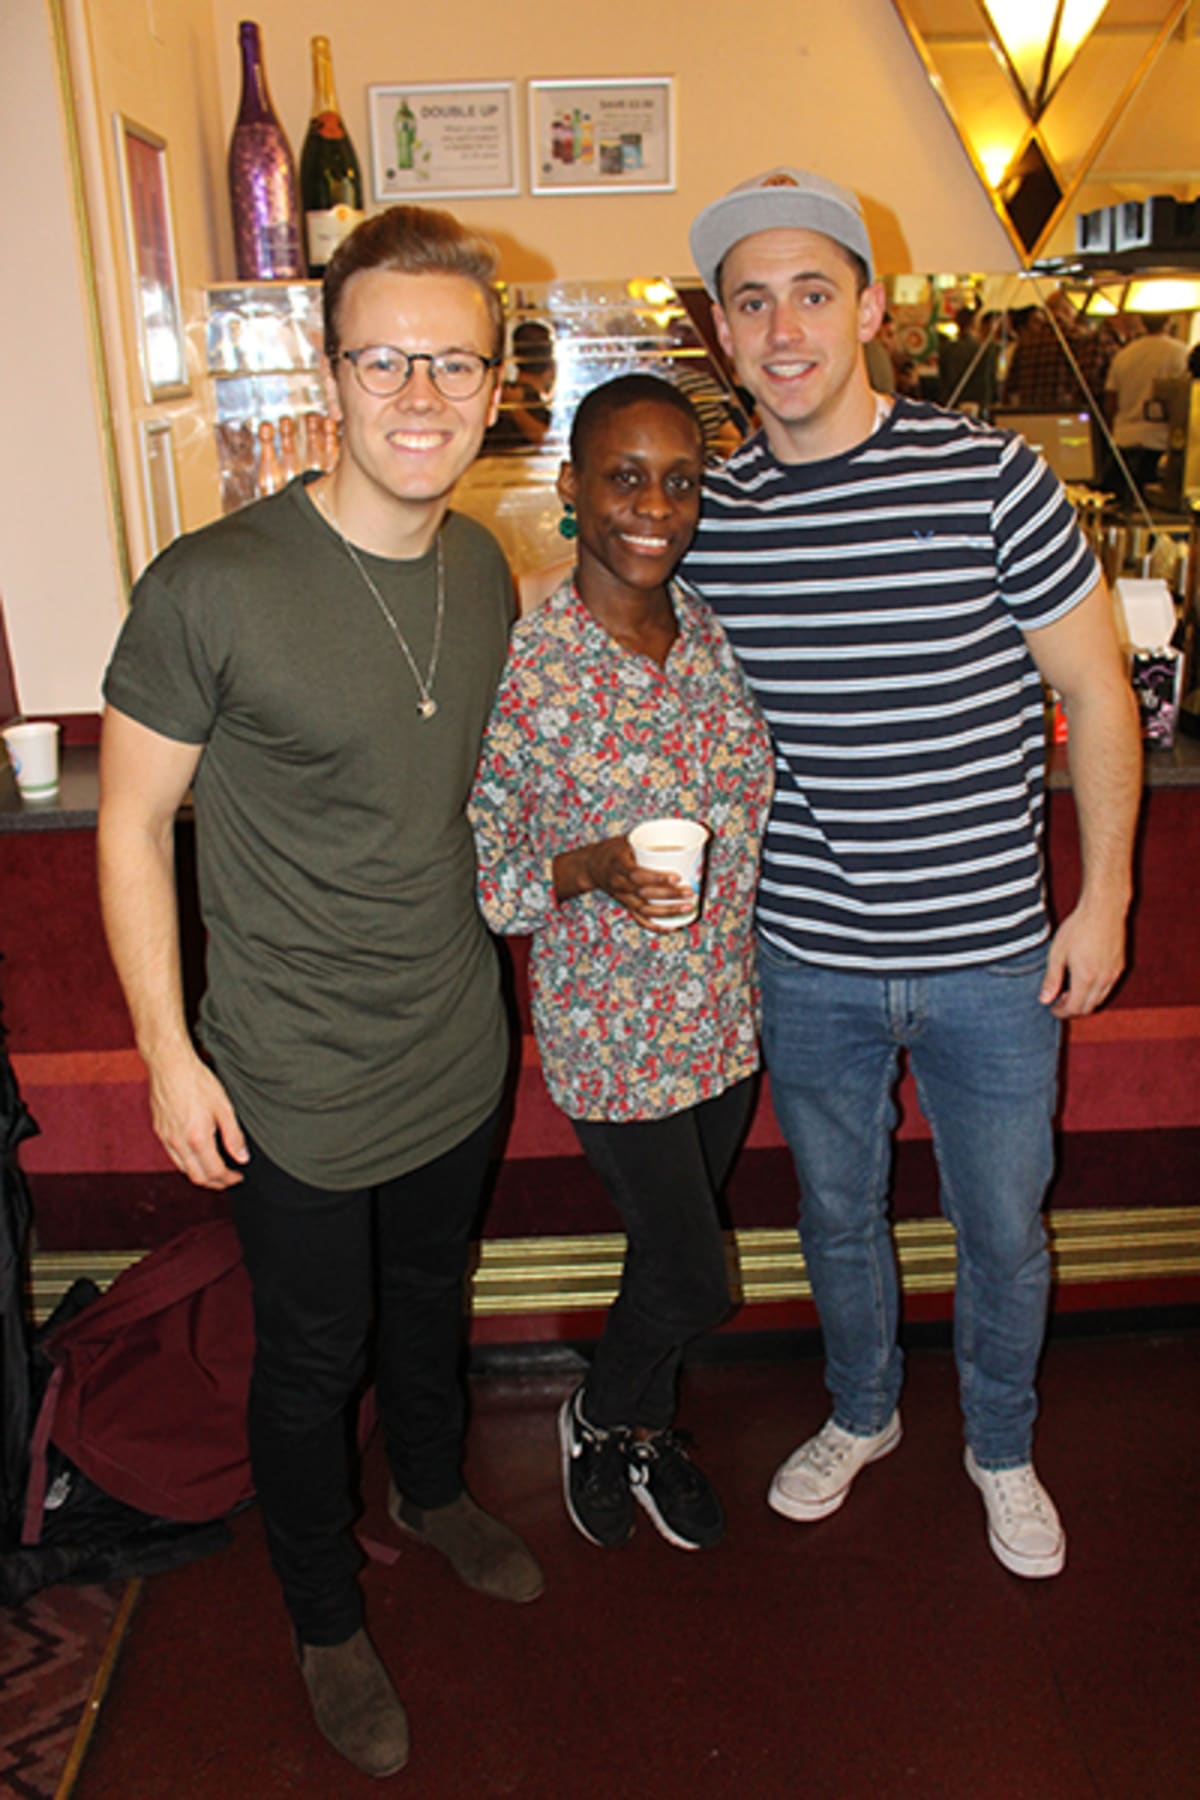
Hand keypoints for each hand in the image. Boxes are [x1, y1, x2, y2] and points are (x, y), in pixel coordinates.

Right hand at [146, 1048, 248, 1188]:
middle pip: (197, 1176)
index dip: (229, 1179)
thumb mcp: (224, 1108)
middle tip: (228, 1179)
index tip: (238, 1176)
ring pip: (184, 1169)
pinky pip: (173, 1156)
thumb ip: (233, 1136)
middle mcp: (179, 1143)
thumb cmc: (198, 1082)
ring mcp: (166, 1138)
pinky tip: (196, 1156)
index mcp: (197, 1139)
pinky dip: (187, 1163)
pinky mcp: (159, 1131)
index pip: (214, 1171)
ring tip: (214, 1171)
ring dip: (200, 1175)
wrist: (170, 1066)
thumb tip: (242, 1157)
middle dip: (215, 1183)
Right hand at [554, 835, 695, 929]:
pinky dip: (656, 926)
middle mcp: (618, 883)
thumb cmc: (614, 849)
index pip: (636, 874)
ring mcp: (621, 896)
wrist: (592, 866)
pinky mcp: (625, 905)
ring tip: (686, 907)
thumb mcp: (626, 840)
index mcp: (617, 864)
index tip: (677, 876)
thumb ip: (648, 839)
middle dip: (668, 895)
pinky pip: (639, 919)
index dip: (656, 878)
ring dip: (667, 911)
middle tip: (689, 892)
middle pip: (643, 894)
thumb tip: (678, 836)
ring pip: (643, 909)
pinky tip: (672, 927)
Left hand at [1039, 901, 1127, 1018]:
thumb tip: (1044, 1000)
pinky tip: (1085, 980)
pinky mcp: (1120, 966)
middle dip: (1072, 1009)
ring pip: (1100, 999)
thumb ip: (1051, 978)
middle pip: (1088, 1008)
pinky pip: (1108, 988)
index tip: (1051, 1008)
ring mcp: (1114, 974)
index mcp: (1086, 978)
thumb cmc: (1078, 927)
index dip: (1061, 1012)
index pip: (1074, 1008)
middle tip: (1058, 1002)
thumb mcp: (1057, 952)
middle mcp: (1103, 980)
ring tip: (1069, 991)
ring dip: (1085, 1001)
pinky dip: (1096, 992)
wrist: (1104, 909)